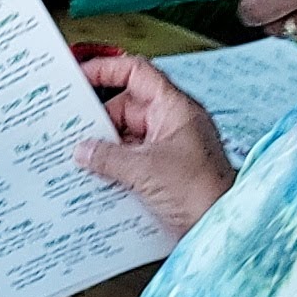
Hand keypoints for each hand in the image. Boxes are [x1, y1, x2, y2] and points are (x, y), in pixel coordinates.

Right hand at [73, 54, 236, 239]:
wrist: (222, 227)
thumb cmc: (204, 193)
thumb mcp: (145, 170)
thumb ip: (108, 157)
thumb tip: (84, 150)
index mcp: (175, 108)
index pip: (137, 73)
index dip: (107, 70)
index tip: (81, 77)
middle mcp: (173, 123)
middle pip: (127, 108)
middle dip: (100, 120)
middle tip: (74, 130)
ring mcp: (169, 148)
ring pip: (128, 137)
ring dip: (106, 148)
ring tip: (82, 157)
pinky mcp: (165, 172)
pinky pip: (133, 160)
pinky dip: (116, 167)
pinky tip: (98, 177)